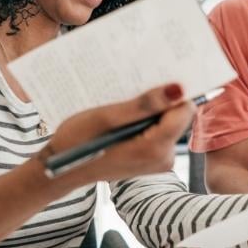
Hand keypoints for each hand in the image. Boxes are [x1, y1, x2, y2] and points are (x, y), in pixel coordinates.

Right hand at [41, 83, 193, 189]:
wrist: (62, 169)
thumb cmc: (78, 142)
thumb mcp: (106, 117)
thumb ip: (144, 105)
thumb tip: (178, 89)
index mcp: (155, 149)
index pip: (184, 110)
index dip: (172, 92)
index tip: (154, 79)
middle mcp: (163, 158)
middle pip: (177, 116)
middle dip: (159, 101)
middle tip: (134, 90)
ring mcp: (159, 161)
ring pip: (167, 122)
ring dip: (150, 110)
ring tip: (125, 104)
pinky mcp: (152, 159)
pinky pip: (158, 131)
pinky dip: (145, 120)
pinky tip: (125, 116)